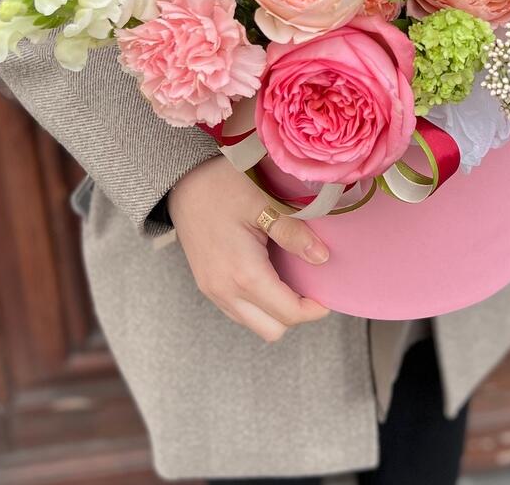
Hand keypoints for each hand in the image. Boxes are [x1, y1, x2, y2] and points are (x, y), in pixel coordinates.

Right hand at [167, 156, 330, 342]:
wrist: (181, 182)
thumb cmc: (222, 186)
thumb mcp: (264, 203)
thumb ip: (293, 233)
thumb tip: (322, 258)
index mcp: (243, 274)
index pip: (288, 313)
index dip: (314, 309)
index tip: (328, 295)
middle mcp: (225, 291)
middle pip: (272, 329)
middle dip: (296, 314)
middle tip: (311, 289)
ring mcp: (213, 291)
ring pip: (254, 323)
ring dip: (276, 311)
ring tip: (291, 281)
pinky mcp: (207, 285)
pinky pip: (238, 311)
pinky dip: (258, 305)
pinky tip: (268, 276)